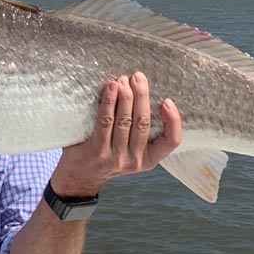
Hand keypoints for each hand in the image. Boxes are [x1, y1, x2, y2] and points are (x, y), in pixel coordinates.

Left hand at [50, 72, 181, 197]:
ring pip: (125, 120)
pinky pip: (105, 122)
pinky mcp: (98, 152)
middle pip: (143, 122)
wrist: (80, 176)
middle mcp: (135, 160)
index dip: (173, 120)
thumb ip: (140, 130)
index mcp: (149, 159)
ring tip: (123, 79)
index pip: (172, 141)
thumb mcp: (131, 150)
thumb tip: (144, 93)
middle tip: (138, 77)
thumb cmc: (107, 155)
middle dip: (142, 96)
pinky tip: (110, 88)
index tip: (167, 101)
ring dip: (125, 96)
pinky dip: (109, 102)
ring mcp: (116, 158)